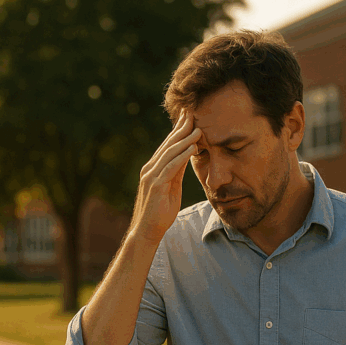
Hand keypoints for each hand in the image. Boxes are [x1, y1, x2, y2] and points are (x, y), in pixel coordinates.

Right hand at [132, 110, 200, 242]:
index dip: (178, 130)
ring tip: (198, 129)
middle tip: (192, 113)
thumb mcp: (172, 187)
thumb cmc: (160, 212)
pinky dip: (182, 157)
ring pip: (170, 153)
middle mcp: (150, 168)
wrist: (147, 231)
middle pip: (168, 144)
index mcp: (154, 168)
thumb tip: (188, 154)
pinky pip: (171, 167)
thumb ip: (177, 171)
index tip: (189, 117)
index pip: (168, 145)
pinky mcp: (155, 185)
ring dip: (185, 140)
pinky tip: (192, 148)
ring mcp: (151, 176)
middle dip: (181, 128)